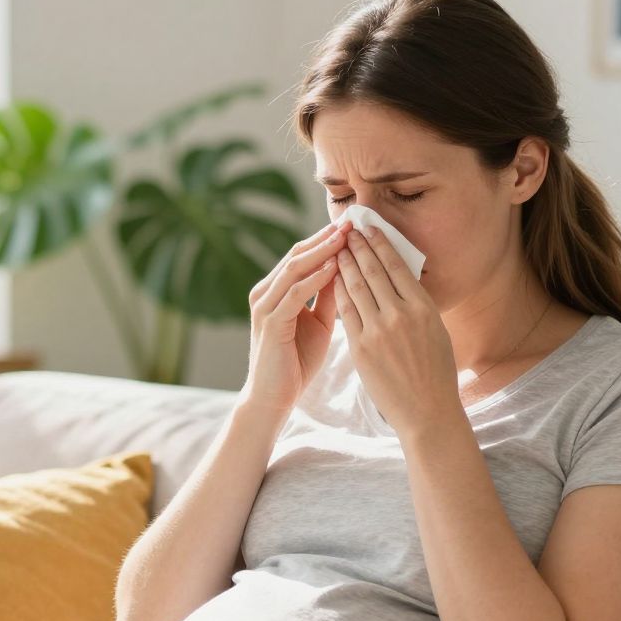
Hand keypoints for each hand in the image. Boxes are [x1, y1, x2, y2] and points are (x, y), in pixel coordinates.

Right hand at [236, 218, 349, 419]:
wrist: (274, 399)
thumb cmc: (296, 363)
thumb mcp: (320, 324)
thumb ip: (329, 298)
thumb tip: (350, 271)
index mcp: (277, 291)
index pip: (303, 255)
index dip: (328, 239)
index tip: (355, 226)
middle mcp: (266, 292)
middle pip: (298, 254)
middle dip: (326, 238)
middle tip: (352, 221)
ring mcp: (265, 306)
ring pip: (295, 268)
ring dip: (323, 251)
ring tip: (347, 236)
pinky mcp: (270, 322)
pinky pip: (295, 293)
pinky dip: (316, 278)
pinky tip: (336, 266)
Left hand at [334, 224, 457, 434]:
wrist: (427, 412)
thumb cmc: (435, 372)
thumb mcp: (436, 331)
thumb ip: (417, 305)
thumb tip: (402, 279)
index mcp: (423, 308)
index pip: (397, 266)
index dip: (380, 243)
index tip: (369, 228)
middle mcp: (401, 315)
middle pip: (373, 271)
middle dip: (357, 246)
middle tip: (346, 228)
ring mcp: (379, 331)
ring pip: (356, 287)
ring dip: (344, 263)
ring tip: (335, 248)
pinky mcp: (361, 348)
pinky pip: (345, 312)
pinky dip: (337, 291)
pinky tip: (331, 279)